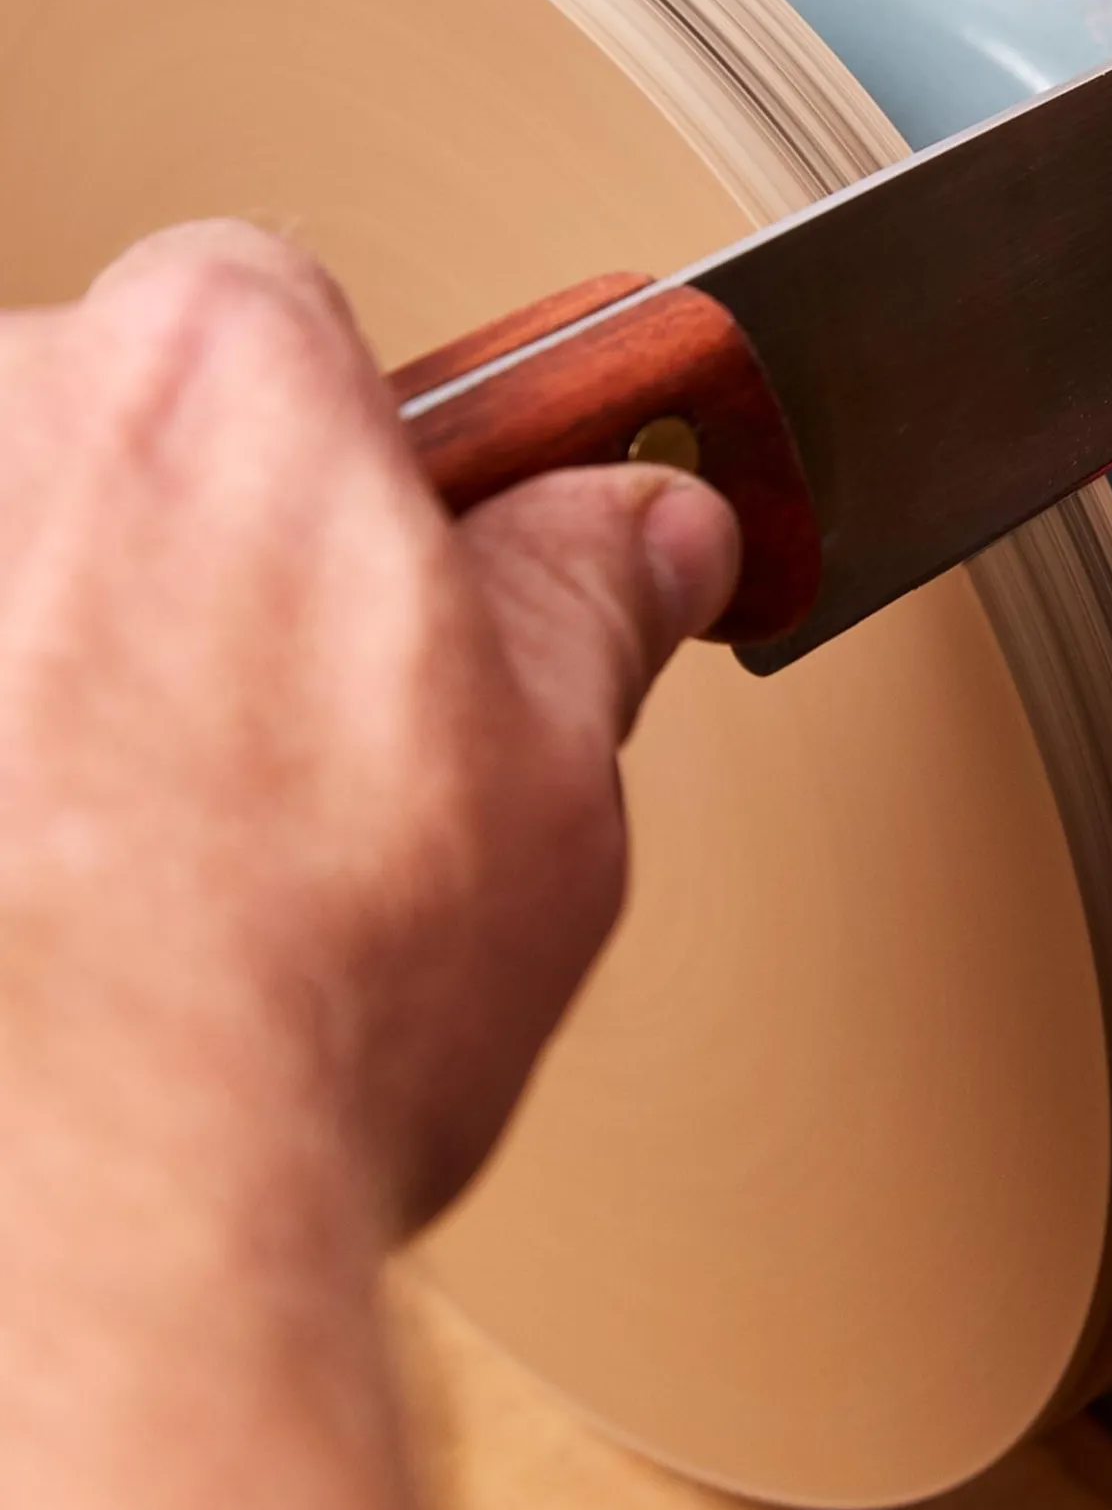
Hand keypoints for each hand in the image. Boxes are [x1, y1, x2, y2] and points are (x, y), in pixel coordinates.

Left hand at [0, 220, 736, 1509]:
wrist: (81, 1194)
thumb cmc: (290, 974)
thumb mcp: (551, 757)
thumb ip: (595, 592)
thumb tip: (649, 534)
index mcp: (214, 376)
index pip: (298, 315)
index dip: (380, 449)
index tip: (438, 525)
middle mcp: (8, 431)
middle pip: (138, 434)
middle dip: (228, 555)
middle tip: (326, 717)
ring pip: (24, 574)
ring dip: (91, 660)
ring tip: (189, 836)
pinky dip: (17, 763)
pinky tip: (68, 885)